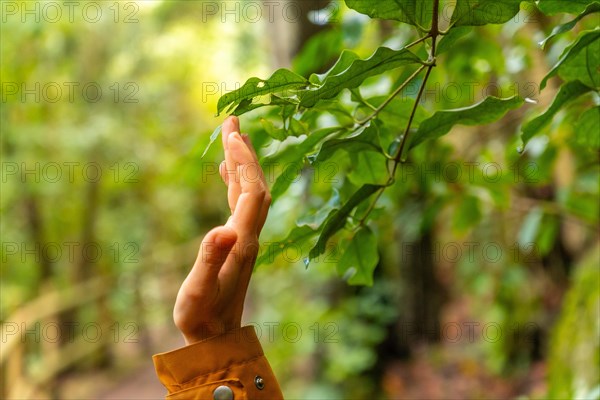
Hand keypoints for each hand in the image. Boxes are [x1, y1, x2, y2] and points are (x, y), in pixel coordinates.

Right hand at [173, 116, 270, 344]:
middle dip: (245, 152)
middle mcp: (248, 236)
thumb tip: (222, 229)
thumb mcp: (198, 291)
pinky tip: (224, 172)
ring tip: (231, 134)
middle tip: (233, 120)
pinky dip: (233, 182)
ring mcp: (244, 238)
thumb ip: (209, 260)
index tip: (232, 134)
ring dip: (241, 163)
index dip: (244, 162)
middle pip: (255, 185)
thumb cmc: (203, 318)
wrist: (217, 338)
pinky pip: (238, 204)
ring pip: (248, 192)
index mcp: (243, 242)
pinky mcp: (236, 243)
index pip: (251, 192)